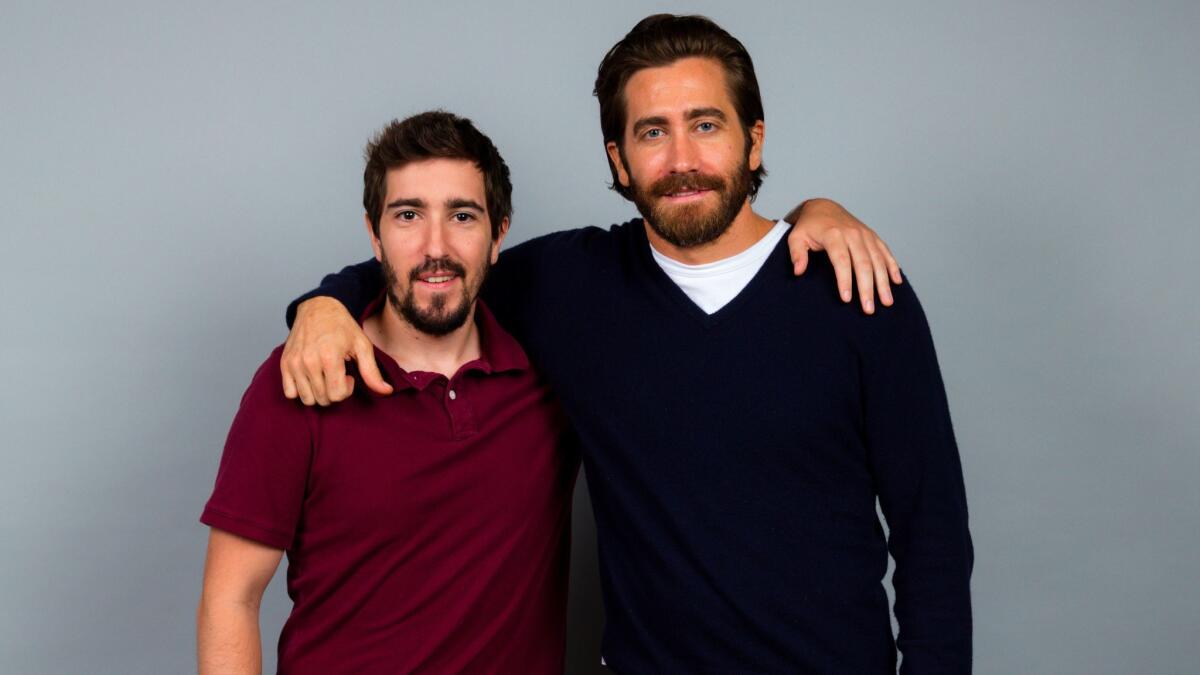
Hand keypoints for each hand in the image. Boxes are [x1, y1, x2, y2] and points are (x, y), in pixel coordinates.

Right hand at [280, 296, 392, 405]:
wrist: (318, 308)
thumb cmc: (342, 326)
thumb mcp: (362, 346)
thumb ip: (372, 372)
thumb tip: (387, 392)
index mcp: (329, 357)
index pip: (337, 395)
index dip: (347, 389)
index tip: (349, 375)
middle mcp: (309, 361)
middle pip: (323, 399)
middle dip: (334, 392)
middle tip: (338, 375)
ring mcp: (294, 363)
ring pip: (307, 399)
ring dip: (319, 393)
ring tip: (325, 376)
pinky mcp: (285, 363)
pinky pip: (290, 393)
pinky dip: (301, 391)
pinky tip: (311, 378)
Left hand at [785, 198, 902, 314]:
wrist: (823, 207)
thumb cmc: (808, 227)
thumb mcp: (796, 237)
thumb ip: (796, 254)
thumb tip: (798, 271)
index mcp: (833, 234)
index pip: (841, 260)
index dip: (844, 280)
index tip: (846, 299)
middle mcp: (852, 234)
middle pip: (863, 264)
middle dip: (867, 288)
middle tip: (869, 309)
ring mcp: (865, 234)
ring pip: (878, 260)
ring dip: (883, 282)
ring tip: (887, 302)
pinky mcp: (872, 236)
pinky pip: (885, 252)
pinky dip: (892, 266)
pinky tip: (896, 282)